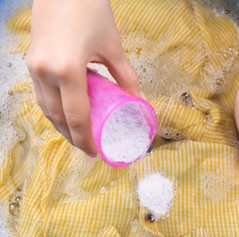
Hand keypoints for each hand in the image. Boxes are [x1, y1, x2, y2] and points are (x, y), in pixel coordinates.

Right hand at [26, 0, 138, 155]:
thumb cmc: (91, 12)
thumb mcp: (113, 47)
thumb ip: (127, 77)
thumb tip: (140, 100)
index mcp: (67, 70)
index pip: (76, 117)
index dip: (86, 140)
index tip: (96, 152)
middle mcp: (45, 72)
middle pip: (57, 118)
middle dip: (73, 137)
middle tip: (89, 146)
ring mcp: (34, 66)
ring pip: (45, 107)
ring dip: (61, 125)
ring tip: (79, 134)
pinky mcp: (31, 61)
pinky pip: (40, 94)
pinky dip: (53, 108)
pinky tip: (66, 112)